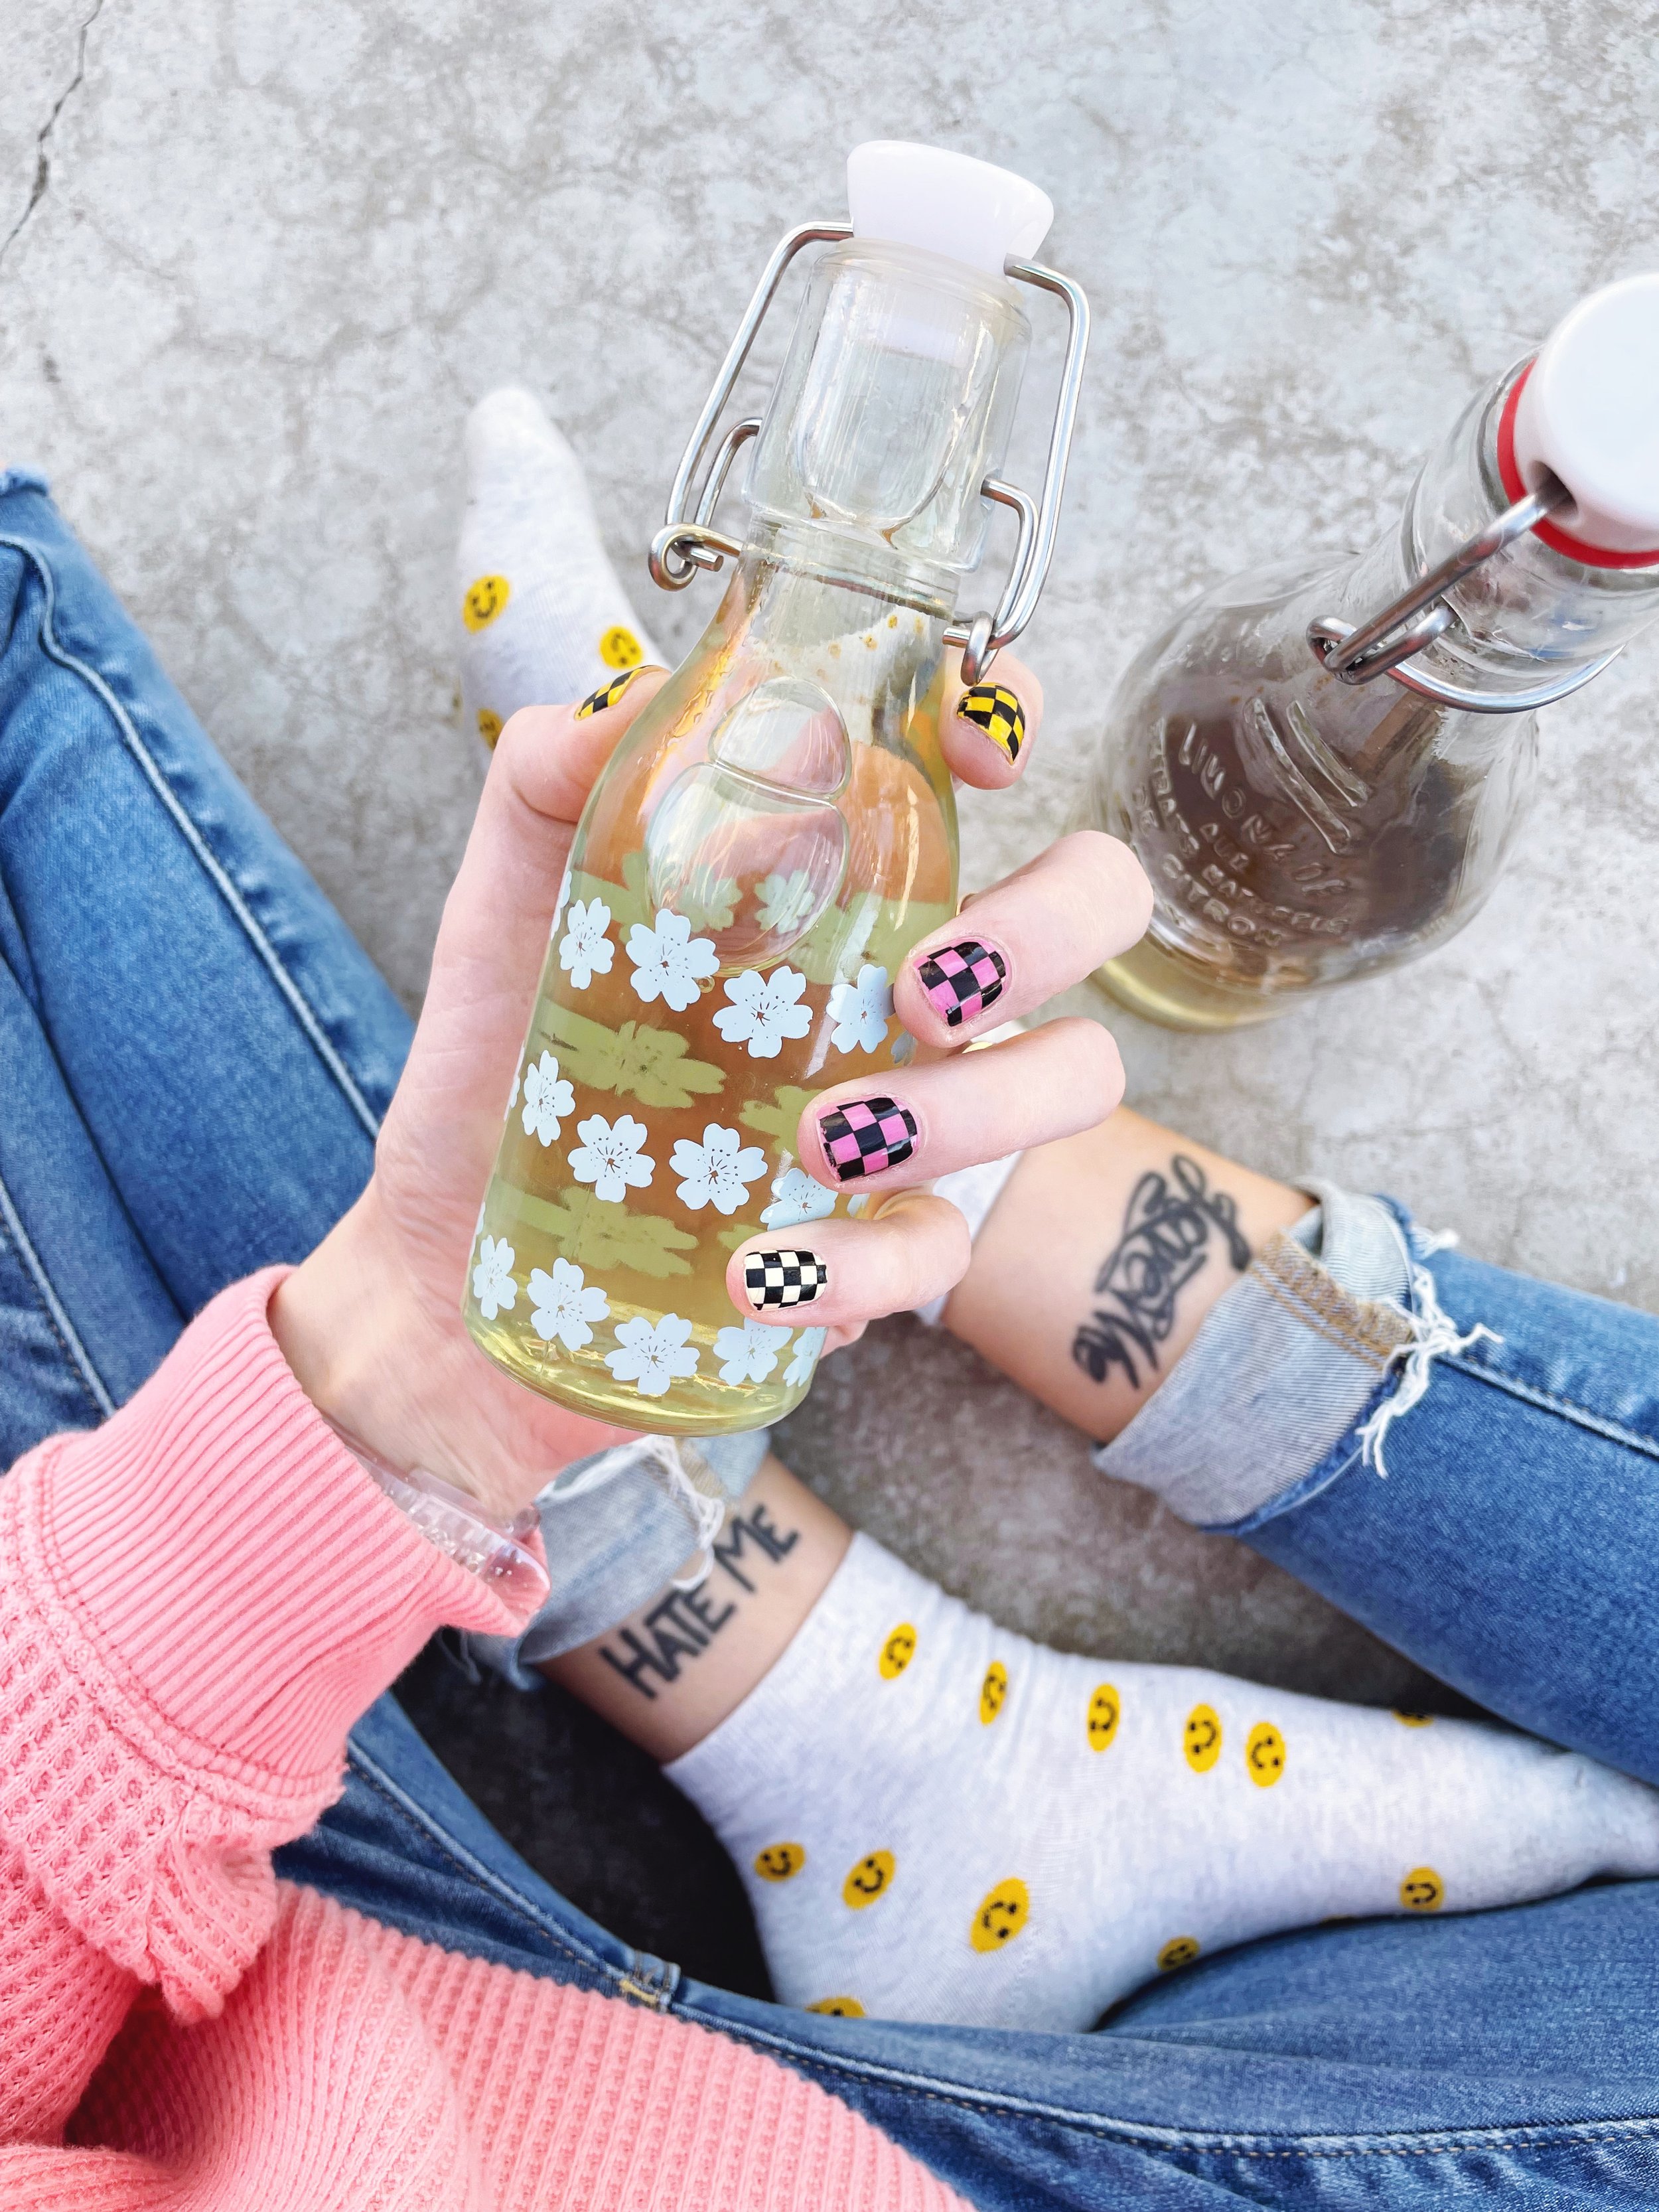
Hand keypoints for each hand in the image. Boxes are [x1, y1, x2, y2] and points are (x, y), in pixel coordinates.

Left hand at [272, 655, 1149, 1522]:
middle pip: (1091, 910)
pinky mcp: (878, 1250)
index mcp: (834, 875)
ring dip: (970, 1108)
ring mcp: (912, 1113)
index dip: (1005, 716)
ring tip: (821, 1141)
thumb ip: (543, 786)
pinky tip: (760, 1269)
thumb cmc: (499, 1071)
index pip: (970, 762)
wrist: (456, 1262)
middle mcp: (903, 980)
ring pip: (1068, 1079)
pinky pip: (938, 1253)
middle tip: (919, 990)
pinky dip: (861, 1266)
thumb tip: (620, 706)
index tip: (972, 748)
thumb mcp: (502, 911)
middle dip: (1044, 932)